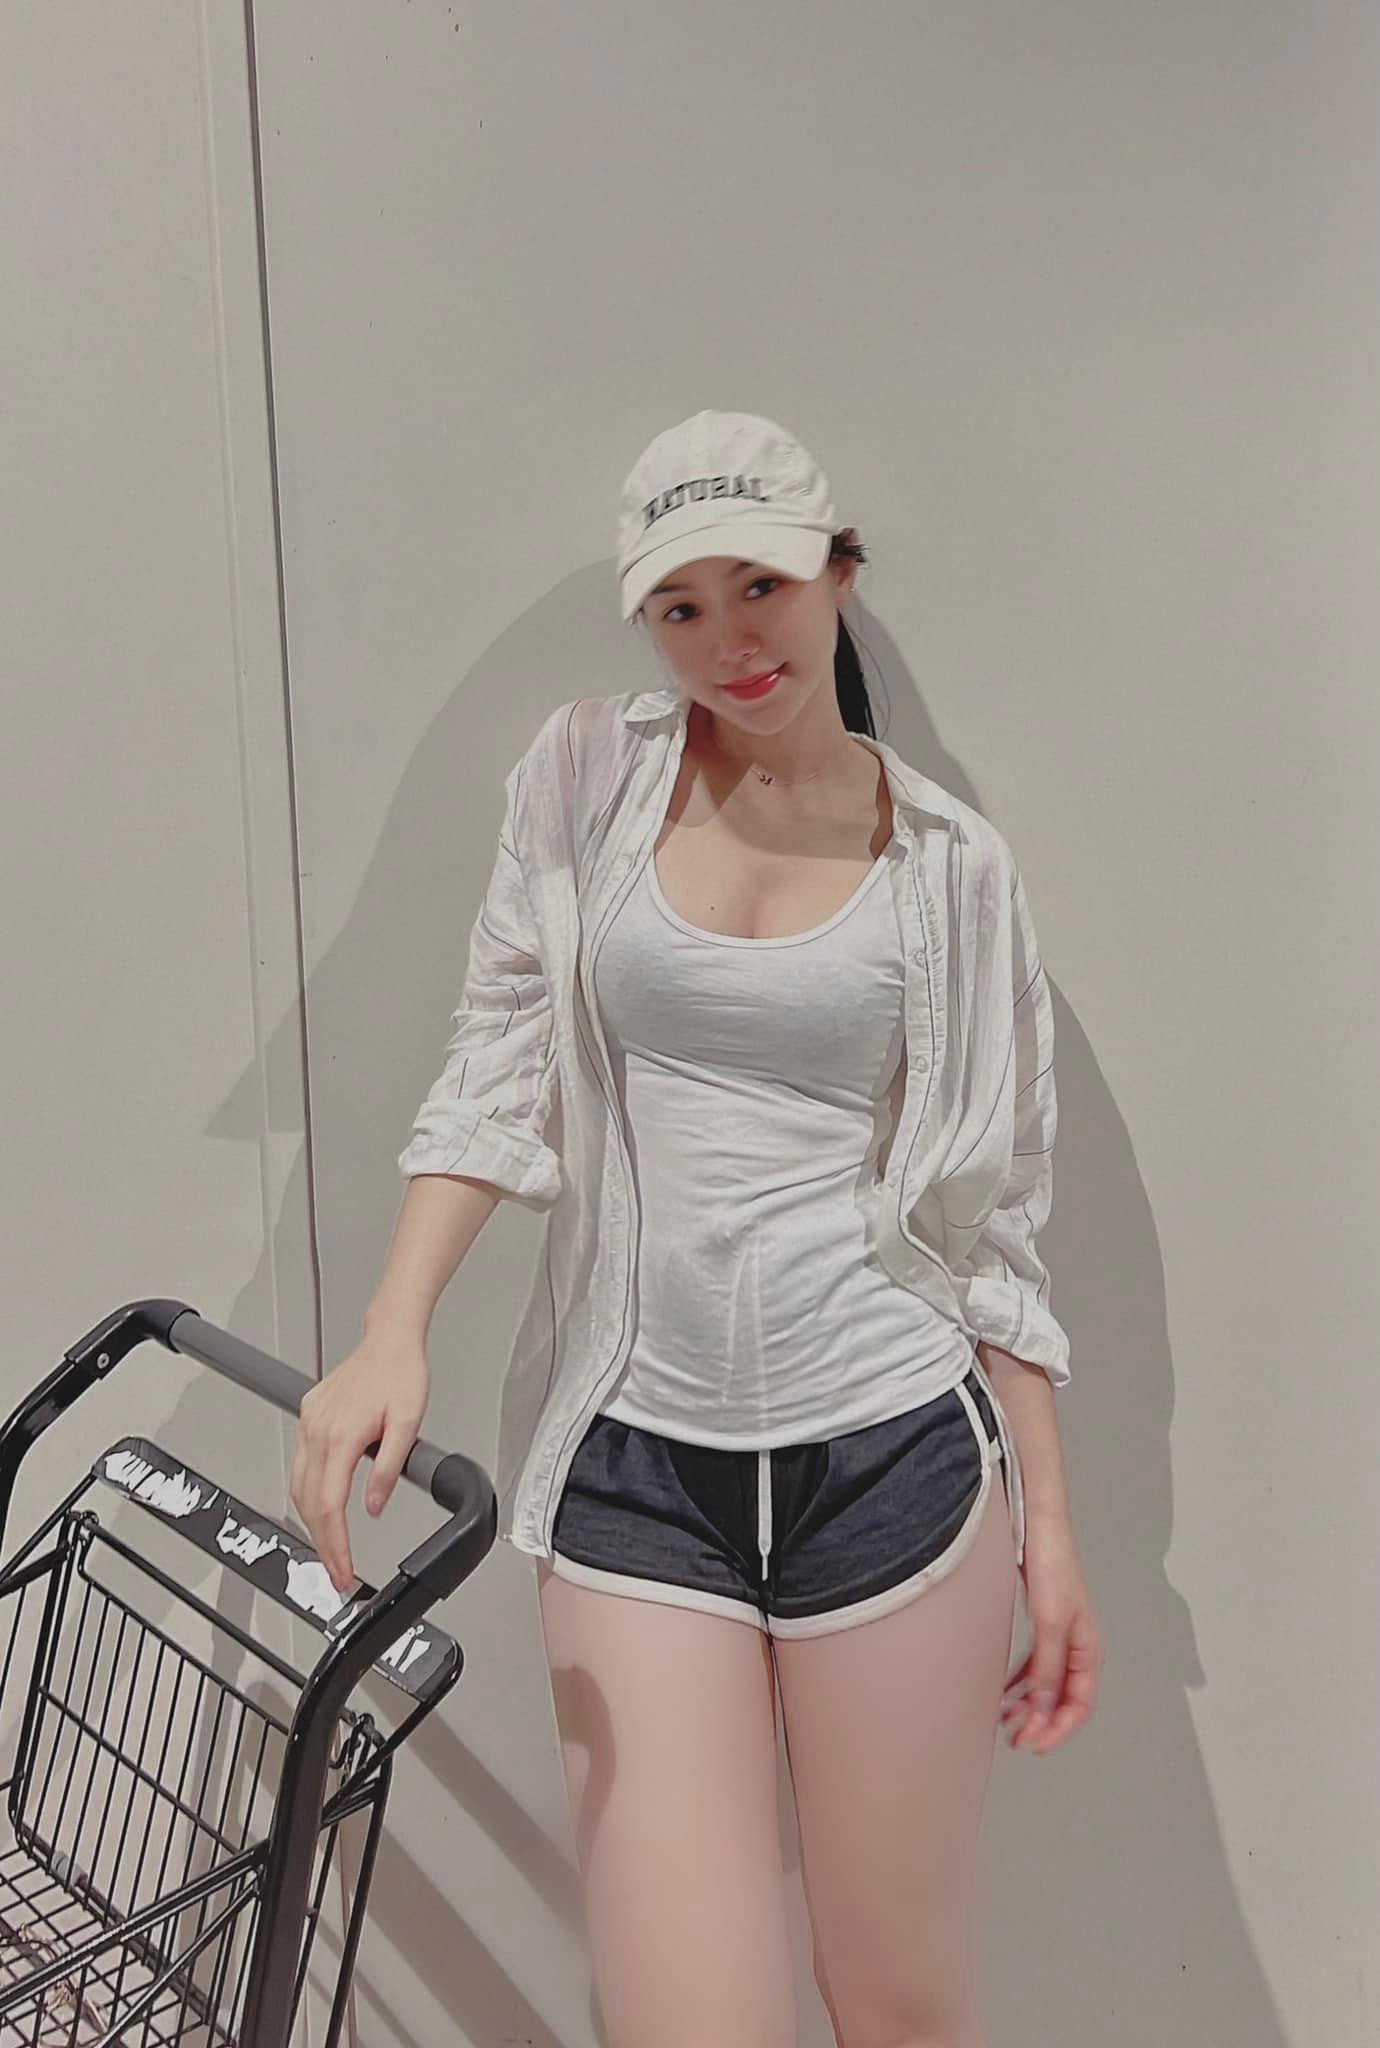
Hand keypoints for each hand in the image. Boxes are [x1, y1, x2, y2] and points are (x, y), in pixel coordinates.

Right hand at [289, 1334, 429, 1593]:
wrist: (389, 1339)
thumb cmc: (401, 1373)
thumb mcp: (409, 1422)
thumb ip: (388, 1468)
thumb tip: (373, 1506)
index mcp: (341, 1435)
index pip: (330, 1505)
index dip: (334, 1545)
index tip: (342, 1570)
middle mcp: (318, 1430)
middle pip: (308, 1502)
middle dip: (322, 1543)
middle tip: (338, 1570)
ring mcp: (309, 1423)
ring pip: (298, 1485)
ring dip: (312, 1520)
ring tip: (332, 1546)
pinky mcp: (308, 1416)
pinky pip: (300, 1463)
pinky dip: (307, 1492)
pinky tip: (322, 1504)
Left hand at [1001, 1513, 1102, 1755]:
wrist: (1038, 1523)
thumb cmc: (1052, 1563)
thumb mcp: (1050, 1622)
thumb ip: (1047, 1667)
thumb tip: (1041, 1710)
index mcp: (1088, 1648)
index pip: (1079, 1704)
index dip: (1058, 1729)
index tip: (1035, 1744)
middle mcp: (1076, 1645)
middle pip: (1063, 1699)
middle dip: (1041, 1723)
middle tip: (1016, 1740)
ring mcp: (1058, 1634)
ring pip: (1047, 1684)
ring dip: (1029, 1706)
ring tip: (1007, 1722)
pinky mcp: (1041, 1623)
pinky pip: (1034, 1665)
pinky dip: (1021, 1683)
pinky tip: (1005, 1692)